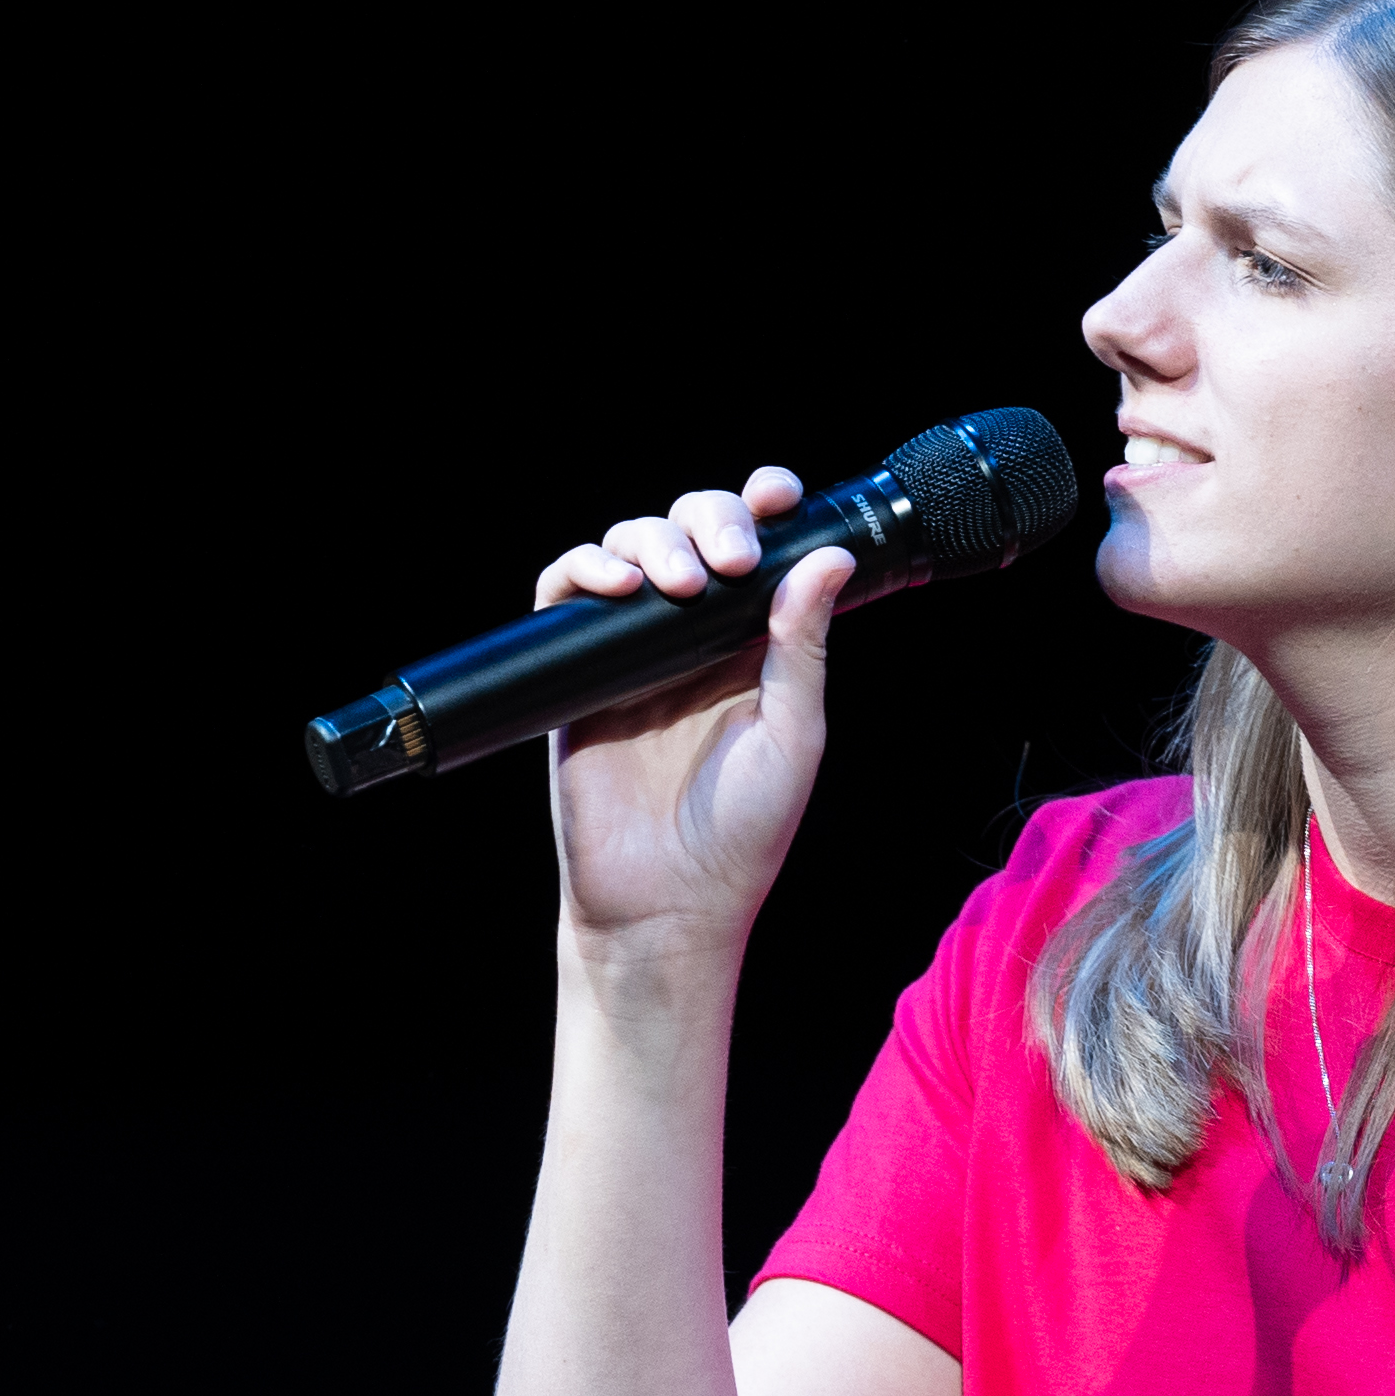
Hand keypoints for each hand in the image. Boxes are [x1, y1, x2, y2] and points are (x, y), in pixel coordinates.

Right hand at [534, 467, 854, 966]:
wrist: (666, 901)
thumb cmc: (741, 830)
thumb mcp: (794, 733)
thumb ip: (802, 645)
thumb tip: (828, 557)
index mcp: (756, 644)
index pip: (759, 550)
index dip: (762, 508)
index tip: (776, 494)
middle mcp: (694, 637)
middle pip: (691, 530)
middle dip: (709, 518)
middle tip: (728, 559)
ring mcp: (633, 650)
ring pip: (630, 548)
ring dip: (652, 541)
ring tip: (678, 583)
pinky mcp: (576, 671)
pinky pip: (565, 596)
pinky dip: (583, 570)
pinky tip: (612, 583)